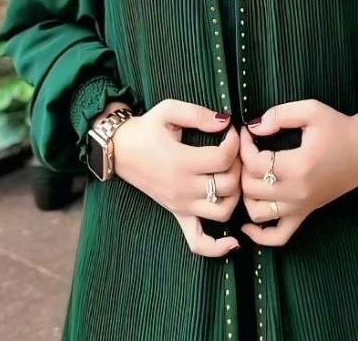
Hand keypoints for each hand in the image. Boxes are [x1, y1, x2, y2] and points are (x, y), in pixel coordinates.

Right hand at [111, 99, 242, 257]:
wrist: (119, 149)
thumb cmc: (145, 129)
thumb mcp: (168, 110)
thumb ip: (198, 114)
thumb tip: (225, 122)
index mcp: (181, 162)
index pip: (223, 158)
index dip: (235, 142)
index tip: (232, 130)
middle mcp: (183, 188)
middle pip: (228, 185)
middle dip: (239, 164)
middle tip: (234, 150)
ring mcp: (181, 205)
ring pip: (222, 211)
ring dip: (235, 195)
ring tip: (232, 175)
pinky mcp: (177, 214)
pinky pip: (198, 242)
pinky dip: (217, 247)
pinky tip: (233, 242)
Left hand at [238, 99, 357, 247]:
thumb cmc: (339, 128)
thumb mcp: (311, 109)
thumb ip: (279, 115)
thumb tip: (253, 127)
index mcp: (298, 166)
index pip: (254, 163)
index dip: (244, 145)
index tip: (246, 131)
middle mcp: (297, 193)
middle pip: (250, 188)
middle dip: (243, 166)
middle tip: (248, 149)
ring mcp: (301, 207)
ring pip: (257, 213)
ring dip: (246, 194)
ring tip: (250, 173)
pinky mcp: (306, 214)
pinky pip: (278, 236)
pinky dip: (260, 235)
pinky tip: (248, 223)